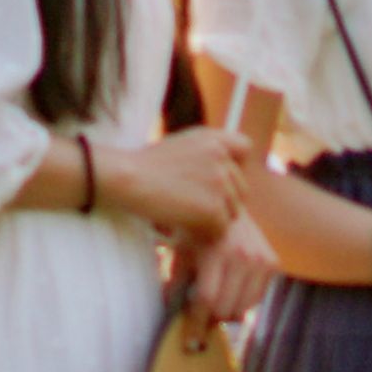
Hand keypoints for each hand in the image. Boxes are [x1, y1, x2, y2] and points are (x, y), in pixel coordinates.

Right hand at [94, 124, 254, 237]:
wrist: (126, 178)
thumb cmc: (144, 167)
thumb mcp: (181, 146)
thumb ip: (206, 155)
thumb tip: (228, 175)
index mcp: (213, 138)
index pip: (245, 148)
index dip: (236, 167)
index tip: (219, 181)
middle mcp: (222, 156)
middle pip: (241, 189)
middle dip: (223, 202)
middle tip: (193, 207)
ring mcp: (220, 181)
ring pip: (232, 212)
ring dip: (212, 219)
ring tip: (184, 216)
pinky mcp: (213, 207)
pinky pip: (220, 229)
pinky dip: (203, 233)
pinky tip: (182, 226)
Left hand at [181, 213, 273, 323]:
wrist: (227, 207)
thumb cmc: (197, 233)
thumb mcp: (181, 255)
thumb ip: (175, 286)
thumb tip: (170, 319)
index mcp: (216, 253)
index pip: (206, 300)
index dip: (195, 325)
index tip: (189, 344)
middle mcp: (244, 256)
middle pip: (225, 309)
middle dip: (209, 320)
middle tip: (198, 319)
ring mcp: (262, 260)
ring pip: (243, 309)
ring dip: (226, 313)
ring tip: (213, 304)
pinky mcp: (273, 263)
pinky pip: (257, 300)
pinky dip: (242, 303)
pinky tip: (230, 291)